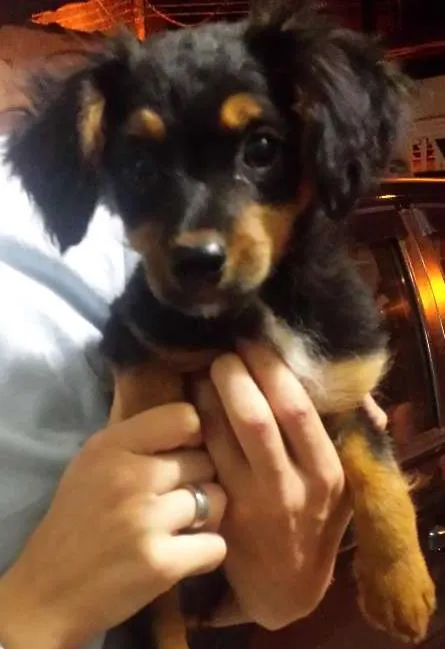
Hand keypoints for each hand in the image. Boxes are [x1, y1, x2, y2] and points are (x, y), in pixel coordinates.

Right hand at [0, 404, 226, 648]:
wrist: (47, 595)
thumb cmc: (76, 524)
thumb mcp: (93, 464)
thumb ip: (138, 442)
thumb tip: (195, 428)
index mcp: (110, 446)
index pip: (184, 417)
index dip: (191, 438)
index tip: (180, 457)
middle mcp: (130, 476)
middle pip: (204, 461)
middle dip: (196, 482)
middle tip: (172, 503)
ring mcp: (146, 520)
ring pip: (216, 500)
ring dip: (205, 518)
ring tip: (179, 530)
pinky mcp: (161, 563)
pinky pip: (216, 545)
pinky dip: (205, 554)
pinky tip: (182, 558)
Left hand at [193, 342, 384, 630]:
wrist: (285, 586)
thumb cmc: (317, 520)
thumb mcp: (347, 485)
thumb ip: (353, 435)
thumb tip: (357, 388)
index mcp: (325, 472)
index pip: (296, 409)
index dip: (270, 369)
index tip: (253, 343)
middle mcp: (288, 487)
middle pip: (254, 418)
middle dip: (233, 376)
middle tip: (221, 354)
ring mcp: (249, 502)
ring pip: (218, 436)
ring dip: (204, 396)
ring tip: (200, 372)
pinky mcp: (217, 512)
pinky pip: (199, 458)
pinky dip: (190, 426)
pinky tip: (184, 405)